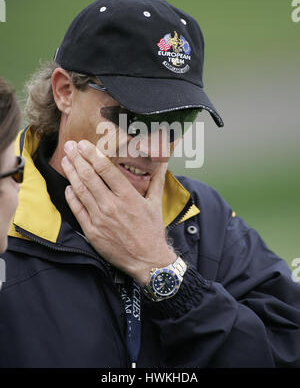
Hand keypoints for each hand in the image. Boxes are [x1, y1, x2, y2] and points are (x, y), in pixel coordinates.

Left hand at [61, 140, 176, 285]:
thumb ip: (157, 181)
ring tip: (66, 160)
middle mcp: (112, 205)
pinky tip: (68, 186)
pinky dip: (71, 196)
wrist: (147, 261)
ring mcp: (100, 219)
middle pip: (90, 176)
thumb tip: (164, 163)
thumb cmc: (152, 232)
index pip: (106, 169)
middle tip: (70, 146)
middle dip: (78, 158)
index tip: (84, 144)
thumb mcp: (156, 204)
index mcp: (128, 196)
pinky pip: (77, 210)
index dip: (92, 154)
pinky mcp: (92, 232)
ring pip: (81, 191)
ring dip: (72, 173)